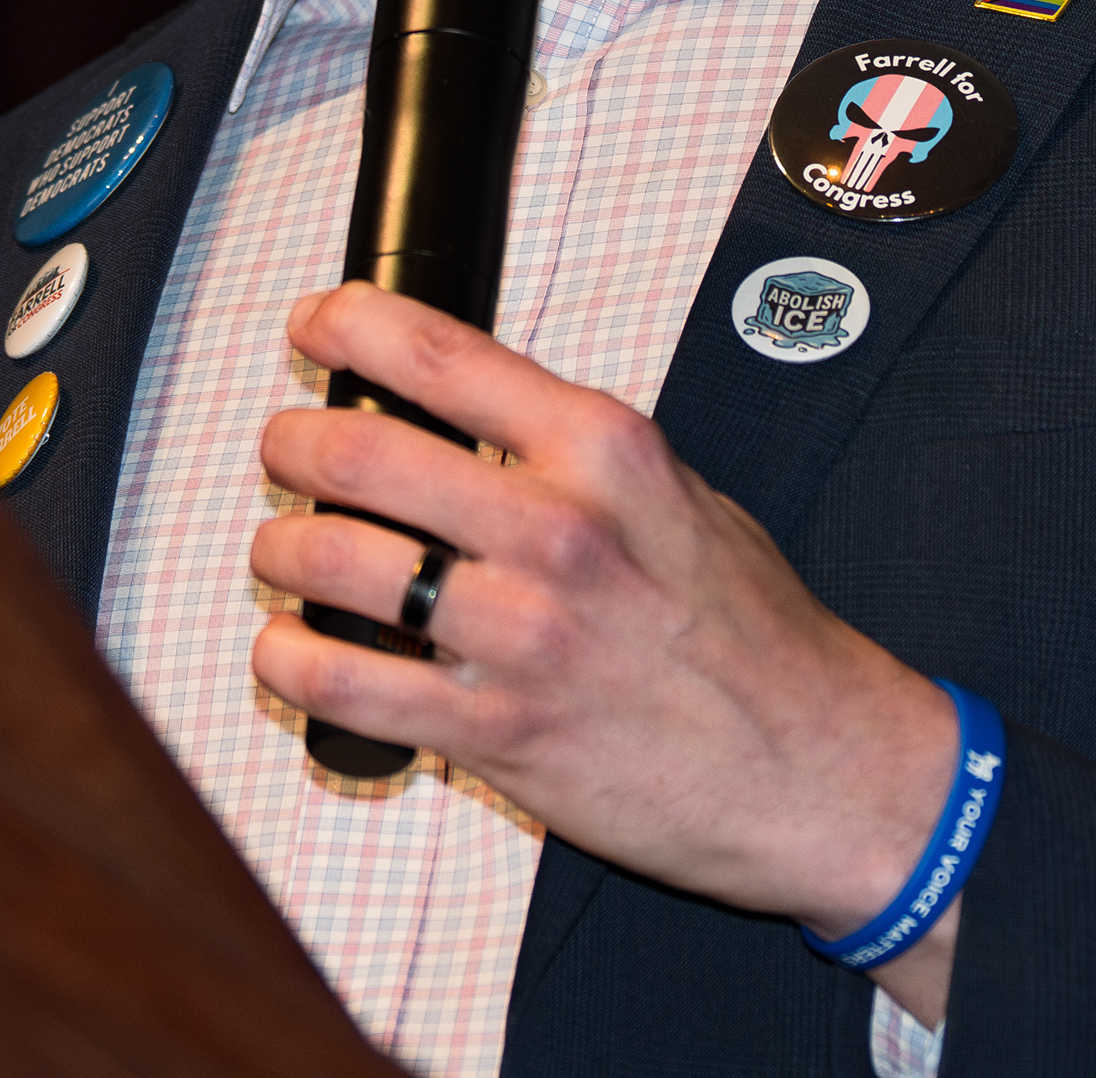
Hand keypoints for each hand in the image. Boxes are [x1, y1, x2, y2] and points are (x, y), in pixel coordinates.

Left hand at [251, 283, 967, 1021]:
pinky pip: (343, 682)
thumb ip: (576, 452)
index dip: (347, 326)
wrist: (815, 768)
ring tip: (284, 551)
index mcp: (604, 451)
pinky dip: (290, 659)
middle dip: (293, 441)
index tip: (316, 326)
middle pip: (358, 451)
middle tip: (287, 447)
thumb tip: (465, 410)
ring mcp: (521, 634)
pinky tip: (293, 650)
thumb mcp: (683, 496)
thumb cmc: (754, 636)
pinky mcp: (495, 732)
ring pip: (331, 561)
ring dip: (280, 549)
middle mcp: (557, 529)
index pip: (439, 354)